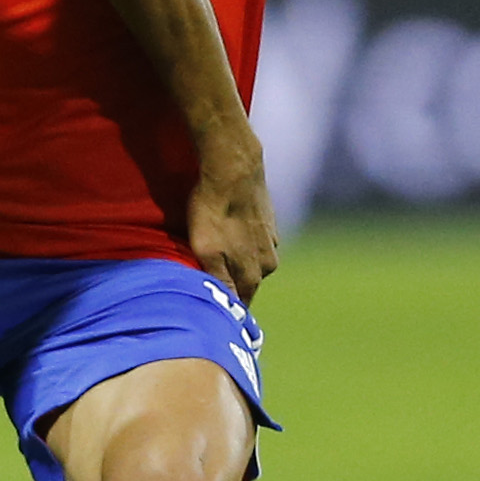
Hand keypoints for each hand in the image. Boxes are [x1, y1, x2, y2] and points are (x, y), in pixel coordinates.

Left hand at [188, 145, 279, 303]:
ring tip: (217, 249)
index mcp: (254, 275)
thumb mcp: (207, 253)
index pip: (241, 303)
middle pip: (248, 283)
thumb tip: (231, 310)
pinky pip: (254, 240)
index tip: (214, 311)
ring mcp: (272, 240)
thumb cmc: (214, 213)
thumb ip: (221, 282)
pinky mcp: (269, 220)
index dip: (228, 308)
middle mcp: (269, 262)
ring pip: (252, 260)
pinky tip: (229, 229)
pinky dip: (243, 240)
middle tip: (208, 278)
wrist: (233, 170)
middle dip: (232, 284)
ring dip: (238, 260)